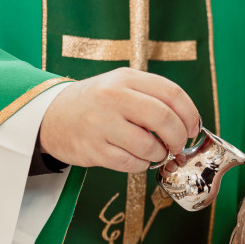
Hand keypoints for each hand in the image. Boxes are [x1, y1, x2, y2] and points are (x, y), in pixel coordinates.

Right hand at [39, 68, 199, 171]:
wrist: (52, 115)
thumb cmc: (99, 103)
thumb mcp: (123, 86)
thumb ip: (154, 97)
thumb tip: (189, 124)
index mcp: (126, 79)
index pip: (172, 93)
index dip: (190, 114)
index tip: (193, 128)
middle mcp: (113, 97)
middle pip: (164, 119)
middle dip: (178, 137)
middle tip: (177, 144)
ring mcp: (101, 123)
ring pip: (149, 146)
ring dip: (159, 154)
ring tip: (155, 152)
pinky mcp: (93, 149)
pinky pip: (131, 163)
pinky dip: (141, 165)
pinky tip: (137, 158)